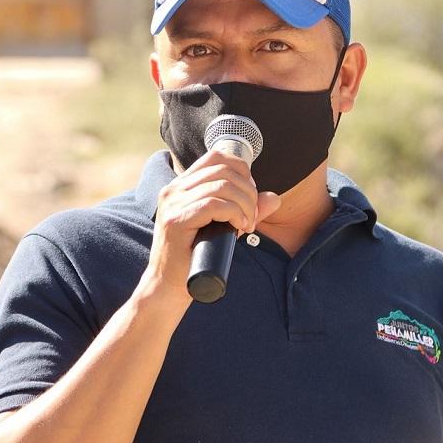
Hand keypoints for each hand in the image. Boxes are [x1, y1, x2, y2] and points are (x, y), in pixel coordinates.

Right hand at [143, 150, 280, 304]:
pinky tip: (240, 227)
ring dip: (245, 204)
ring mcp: (173, 203)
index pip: (216, 157)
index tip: (250, 195)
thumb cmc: (196, 256)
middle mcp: (174, 189)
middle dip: (248, 191)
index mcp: (181, 185)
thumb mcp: (224, 227)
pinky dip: (235, 213)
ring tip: (247, 224)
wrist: (169, 285)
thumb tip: (274, 197)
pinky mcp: (176, 220)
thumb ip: (247, 209)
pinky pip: (214, 204)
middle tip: (252, 215)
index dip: (242, 170)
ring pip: (222, 186)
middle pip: (223, 169)